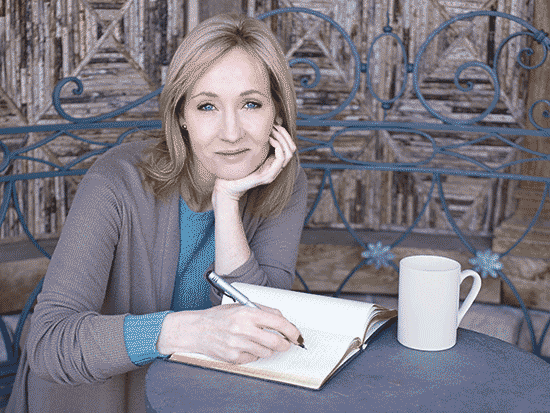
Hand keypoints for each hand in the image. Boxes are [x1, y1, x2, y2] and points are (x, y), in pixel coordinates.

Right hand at [157, 303, 302, 363]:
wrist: (196, 330)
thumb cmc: (219, 317)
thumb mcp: (241, 306)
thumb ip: (263, 310)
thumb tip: (283, 319)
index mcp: (247, 313)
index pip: (278, 322)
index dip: (292, 330)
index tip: (297, 335)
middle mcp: (243, 329)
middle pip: (276, 342)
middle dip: (285, 344)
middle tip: (286, 343)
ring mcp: (238, 345)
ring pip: (266, 352)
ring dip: (267, 348)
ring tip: (256, 340)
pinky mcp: (233, 357)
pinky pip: (253, 359)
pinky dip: (253, 354)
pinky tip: (244, 346)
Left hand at [212, 125, 295, 202]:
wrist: (228, 186)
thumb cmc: (237, 168)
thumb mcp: (249, 154)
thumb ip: (258, 145)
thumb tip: (263, 129)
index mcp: (273, 163)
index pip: (289, 147)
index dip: (284, 134)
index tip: (275, 124)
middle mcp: (276, 169)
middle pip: (292, 149)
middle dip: (284, 134)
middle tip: (275, 125)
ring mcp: (273, 173)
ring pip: (288, 153)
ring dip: (282, 139)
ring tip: (272, 130)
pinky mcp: (268, 176)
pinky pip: (280, 159)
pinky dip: (277, 146)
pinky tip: (269, 139)